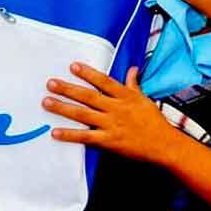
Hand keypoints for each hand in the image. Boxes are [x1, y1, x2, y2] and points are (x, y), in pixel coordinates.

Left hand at [44, 63, 180, 165]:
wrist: (163, 144)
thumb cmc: (154, 121)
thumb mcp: (144, 98)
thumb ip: (134, 84)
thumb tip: (132, 68)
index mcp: (125, 96)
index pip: (104, 81)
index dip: (88, 73)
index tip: (73, 66)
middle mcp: (116, 108)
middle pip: (88, 96)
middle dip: (68, 89)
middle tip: (50, 83)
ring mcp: (111, 125)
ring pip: (83, 114)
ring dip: (63, 108)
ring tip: (47, 102)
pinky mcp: (109, 141)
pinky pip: (86, 137)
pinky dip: (70, 135)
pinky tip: (55, 132)